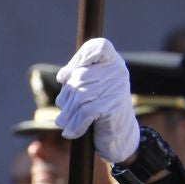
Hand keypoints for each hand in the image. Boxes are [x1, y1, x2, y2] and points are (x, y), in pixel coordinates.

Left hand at [55, 39, 140, 165]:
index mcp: (112, 62)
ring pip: (80, 96)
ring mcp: (117, 89)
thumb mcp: (91, 88)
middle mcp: (118, 72)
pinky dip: (74, 124)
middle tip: (63, 108)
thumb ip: (77, 77)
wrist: (121, 137)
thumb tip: (63, 77)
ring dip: (67, 112)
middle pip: (80, 76)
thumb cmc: (102, 110)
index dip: (80, 57)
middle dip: (67, 94)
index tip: (66, 77)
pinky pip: (85, 113)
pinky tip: (70, 132)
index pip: (98, 46)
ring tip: (63, 122)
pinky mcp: (114, 107)